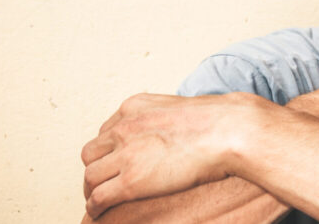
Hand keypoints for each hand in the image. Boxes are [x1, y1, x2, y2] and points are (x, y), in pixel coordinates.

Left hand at [79, 93, 261, 217]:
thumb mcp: (181, 108)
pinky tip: (101, 212)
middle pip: (91, 153)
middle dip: (97, 168)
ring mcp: (126, 153)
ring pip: (90, 176)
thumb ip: (167, 118)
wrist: (228, 130)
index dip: (108, 151)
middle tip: (106, 182)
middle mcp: (125, 127)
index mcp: (135, 107)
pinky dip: (95, 206)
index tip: (115, 163)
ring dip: (92, 190)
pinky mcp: (131, 180)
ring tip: (98, 201)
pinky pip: (99, 197)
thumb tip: (175, 131)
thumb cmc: (219, 121)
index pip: (106, 131)